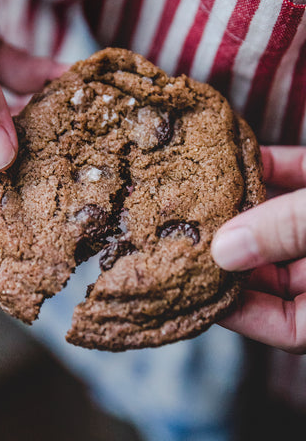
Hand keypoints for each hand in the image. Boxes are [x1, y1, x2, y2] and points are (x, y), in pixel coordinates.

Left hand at [212, 146, 305, 352]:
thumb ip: (288, 230)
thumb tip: (224, 249)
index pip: (289, 327)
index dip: (241, 313)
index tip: (196, 288)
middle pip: (277, 272)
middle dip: (233, 250)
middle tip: (188, 234)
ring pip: (284, 226)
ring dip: (246, 207)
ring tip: (200, 194)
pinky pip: (300, 181)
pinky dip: (273, 170)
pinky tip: (240, 155)